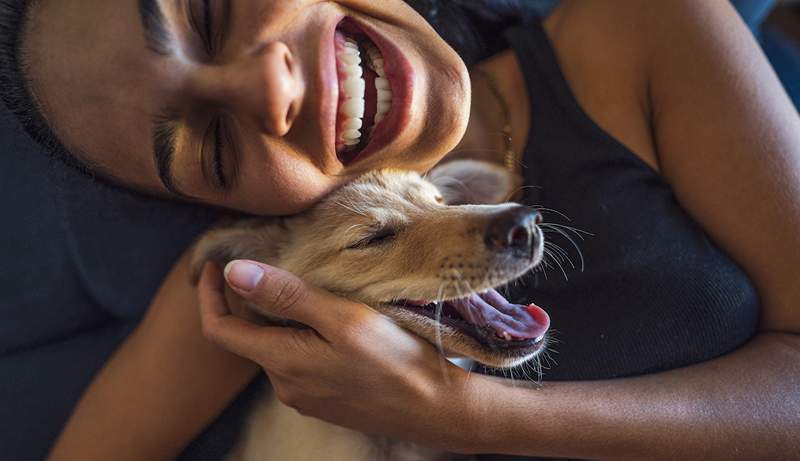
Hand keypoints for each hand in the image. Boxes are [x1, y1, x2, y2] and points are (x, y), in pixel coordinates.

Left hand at [196, 261, 477, 451]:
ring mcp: (305, 396)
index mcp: (281, 362)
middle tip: (273, 263)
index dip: (208, 295)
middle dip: (251, 301)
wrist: (436, 408)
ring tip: (309, 287)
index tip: (215, 264)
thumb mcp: (342, 318)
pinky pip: (299, 362)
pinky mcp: (326, 400)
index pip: (219, 329)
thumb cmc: (395, 359)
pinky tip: (330, 320)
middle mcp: (285, 385)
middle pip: (249, 337)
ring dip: (281, 318)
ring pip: (277, 348)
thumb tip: (234, 272)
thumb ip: (287, 296)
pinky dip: (301, 336)